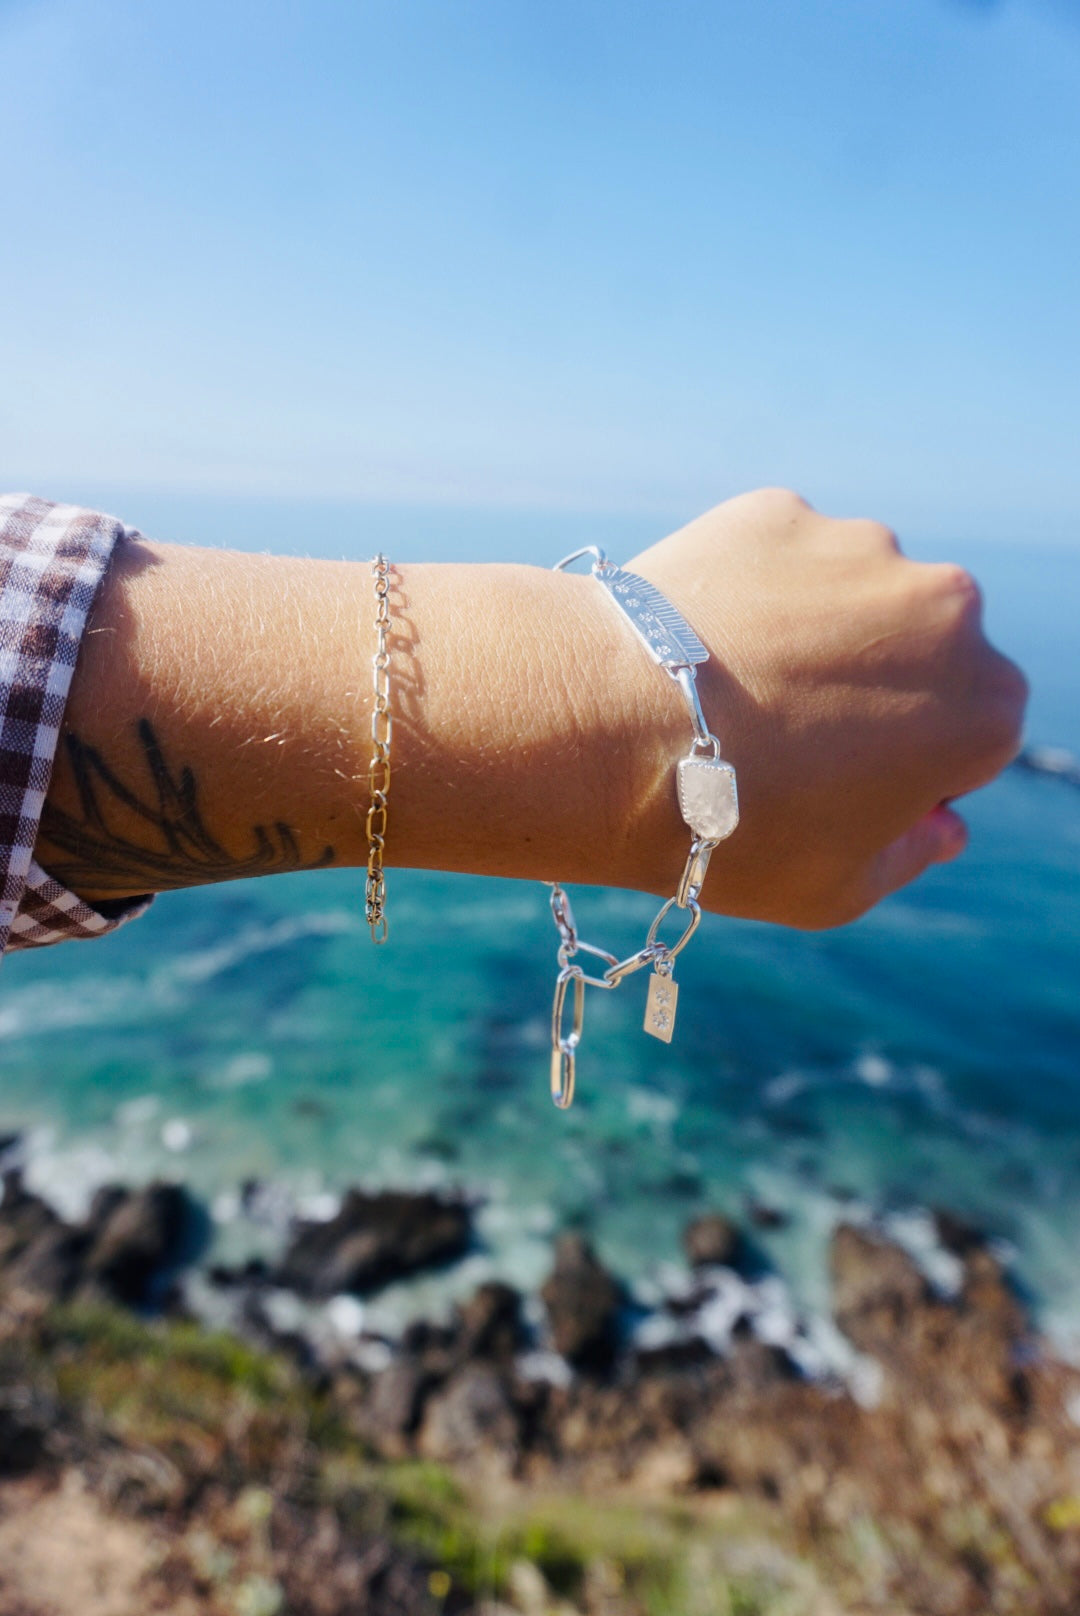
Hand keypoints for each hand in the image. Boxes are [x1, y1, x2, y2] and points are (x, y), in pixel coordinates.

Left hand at [627, 489, 1027, 927]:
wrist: (605, 732)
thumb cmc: (726, 831)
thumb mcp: (837, 890)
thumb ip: (912, 855)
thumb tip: (940, 824)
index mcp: (983, 708)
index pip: (975, 737)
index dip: (912, 768)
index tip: (843, 788)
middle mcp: (947, 609)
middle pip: (927, 652)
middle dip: (878, 687)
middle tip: (786, 737)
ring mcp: (860, 548)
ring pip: (855, 595)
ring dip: (817, 631)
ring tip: (730, 688)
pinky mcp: (779, 513)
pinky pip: (779, 558)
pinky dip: (752, 591)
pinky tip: (699, 644)